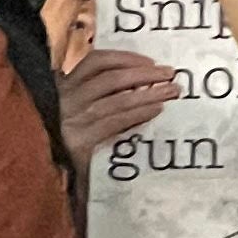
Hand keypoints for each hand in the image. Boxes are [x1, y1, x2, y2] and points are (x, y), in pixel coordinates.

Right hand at [60, 50, 176, 162]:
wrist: (73, 179)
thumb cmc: (88, 138)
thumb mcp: (90, 108)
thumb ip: (110, 91)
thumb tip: (149, 74)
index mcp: (68, 85)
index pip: (95, 61)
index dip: (125, 58)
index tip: (151, 62)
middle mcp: (67, 100)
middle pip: (110, 78)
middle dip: (144, 74)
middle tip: (169, 74)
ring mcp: (72, 121)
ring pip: (117, 100)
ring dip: (148, 94)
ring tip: (170, 92)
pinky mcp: (81, 142)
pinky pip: (116, 122)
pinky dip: (139, 113)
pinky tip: (156, 110)